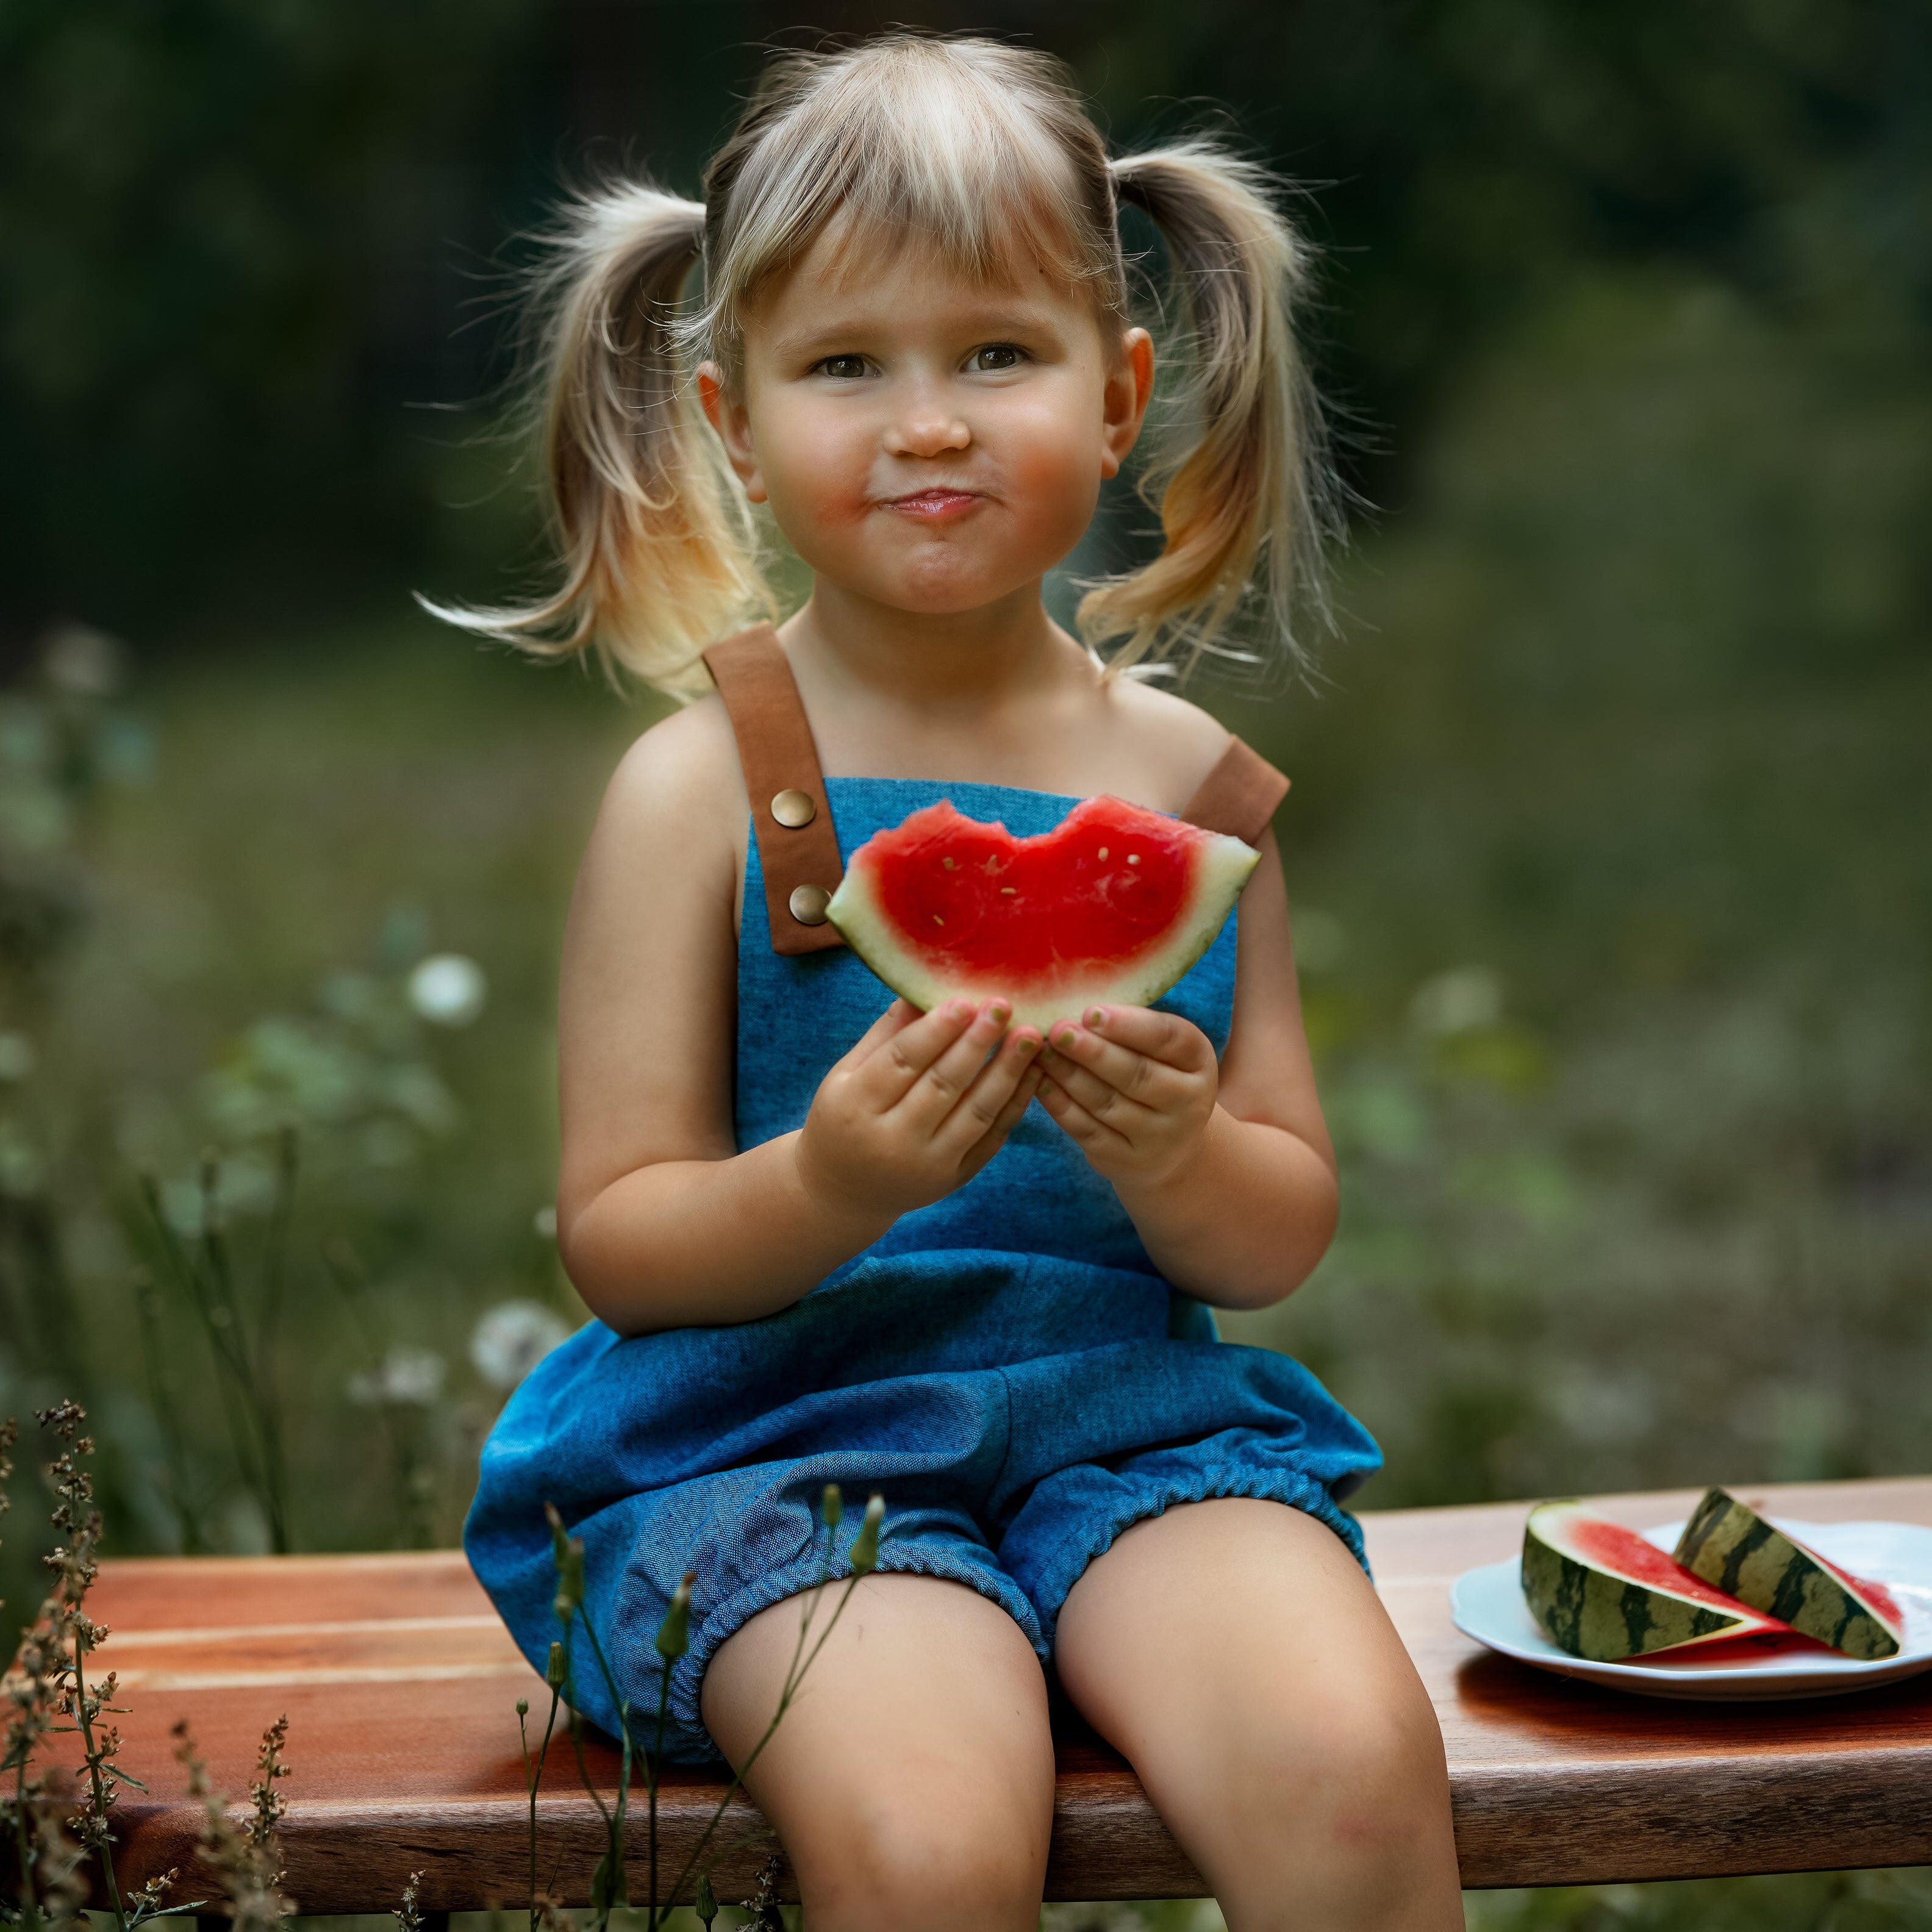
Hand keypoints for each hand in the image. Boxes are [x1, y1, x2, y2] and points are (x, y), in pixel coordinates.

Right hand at [796, 997, 1042, 1221]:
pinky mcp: (956, 1178)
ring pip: (975, 1112)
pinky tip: (1032, 1072)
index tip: (965, 1000)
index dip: (935, 1032)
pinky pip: (992, 1137)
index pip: (901, 1063)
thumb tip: (922, 987)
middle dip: (977, 1044)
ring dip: (1006, 1072)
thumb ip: (886, 1034)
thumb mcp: (846, 1074)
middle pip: (943, 1085)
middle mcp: (893, 1140)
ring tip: (1029, 1036)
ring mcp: (928, 1164)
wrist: (846, 1191)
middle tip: (1004, 1007)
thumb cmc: (844, 1117)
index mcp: (856, 1107)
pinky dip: (1015, 1103)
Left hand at [1035, 1004, 1217, 1186]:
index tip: (1090, 1012)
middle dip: (1093, 1052)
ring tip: (1043, 1051)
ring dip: (1070, 1075)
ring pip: (1108, 1103)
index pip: (1169, 1039)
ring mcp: (1159, 1138)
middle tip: (1058, 1031)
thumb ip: (1132, 1027)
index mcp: (1199, 1062)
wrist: (1171, 1147)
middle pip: (1137, 1074)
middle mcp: (1188, 1102)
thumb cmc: (1158, 1076)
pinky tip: (1041, 1082)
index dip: (1129, 1025)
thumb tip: (1078, 1006)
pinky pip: (1088, 1130)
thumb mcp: (1163, 1051)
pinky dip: (1060, 1105)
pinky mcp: (1126, 1161)